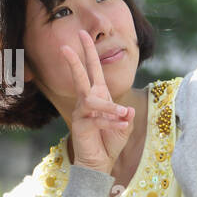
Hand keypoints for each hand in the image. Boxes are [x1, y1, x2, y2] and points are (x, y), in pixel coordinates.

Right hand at [61, 30, 133, 175]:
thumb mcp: (124, 126)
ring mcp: (82, 111)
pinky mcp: (81, 124)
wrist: (99, 163)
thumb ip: (126, 116)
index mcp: (99, 95)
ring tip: (124, 115)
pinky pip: (99, 119)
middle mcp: (88, 100)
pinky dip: (113, 123)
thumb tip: (127, 110)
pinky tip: (123, 126)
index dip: (89, 51)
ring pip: (94, 100)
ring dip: (111, 108)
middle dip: (77, 58)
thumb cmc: (110, 141)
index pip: (94, 69)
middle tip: (69, 42)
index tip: (83, 34)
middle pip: (81, 75)